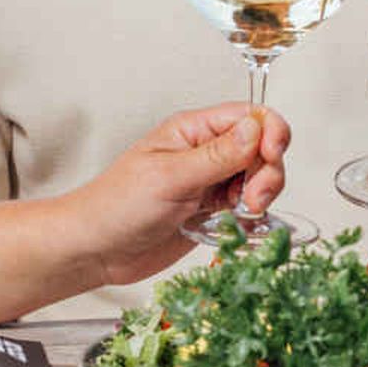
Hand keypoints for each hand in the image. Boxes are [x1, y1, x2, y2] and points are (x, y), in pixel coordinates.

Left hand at [68, 104, 290, 286]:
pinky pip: (247, 207)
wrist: (96, 250)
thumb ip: (217, 155)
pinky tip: (237, 226)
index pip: (250, 116)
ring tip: (243, 213)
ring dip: (262, 195)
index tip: (270, 157)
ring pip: (259, 178)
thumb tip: (257, 127)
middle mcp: (206, 152)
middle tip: (252, 199)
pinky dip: (252, 217)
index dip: (270, 132)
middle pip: (262, 148)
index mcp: (193, 130)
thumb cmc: (117, 206)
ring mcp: (210, 182)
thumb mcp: (170, 177)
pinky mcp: (211, 211)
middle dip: (268, 172)